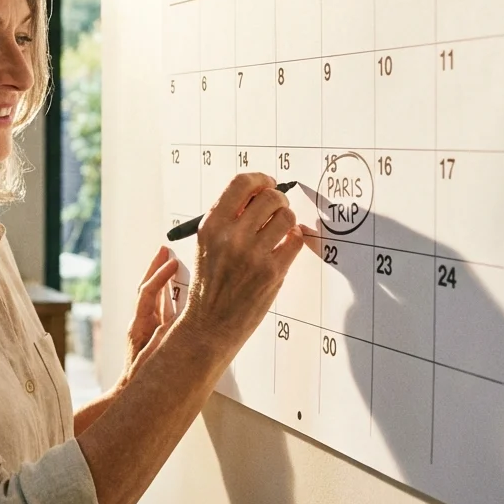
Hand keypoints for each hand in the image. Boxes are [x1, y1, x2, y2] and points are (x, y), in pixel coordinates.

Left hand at [123, 246, 179, 376]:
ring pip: (153, 296)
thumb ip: (163, 337)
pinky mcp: (152, 331)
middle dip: (155, 268)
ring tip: (168, 260)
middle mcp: (141, 322)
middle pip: (147, 288)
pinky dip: (165, 293)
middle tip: (164, 249)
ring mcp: (146, 326)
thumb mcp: (152, 355)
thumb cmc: (140, 377)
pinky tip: (172, 286)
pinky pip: (160, 307)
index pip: (148, 294)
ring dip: (160, 278)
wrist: (130, 390)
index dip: (160, 277)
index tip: (171, 263)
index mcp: (139, 325)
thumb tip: (175, 317)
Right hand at [182, 173, 305, 352]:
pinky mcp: (272, 271)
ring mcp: (253, 255)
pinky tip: (285, 244)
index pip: (241, 184)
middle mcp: (231, 237)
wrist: (210, 323)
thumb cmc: (210, 284)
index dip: (260, 179)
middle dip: (278, 199)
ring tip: (281, 229)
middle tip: (278, 208)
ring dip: (288, 219)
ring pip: (287, 216)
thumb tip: (258, 195)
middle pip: (269, 196)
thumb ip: (228, 219)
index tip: (267, 184)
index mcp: (211, 226)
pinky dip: (294, 239)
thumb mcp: (207, 245)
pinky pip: (295, 240)